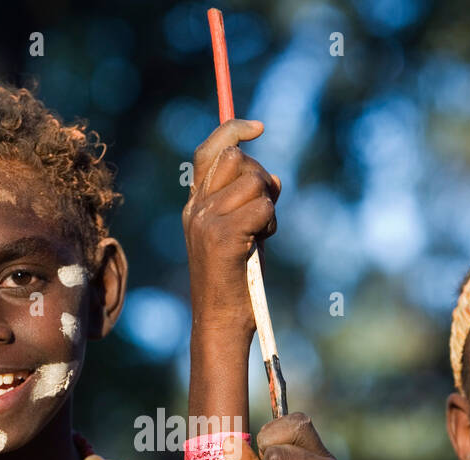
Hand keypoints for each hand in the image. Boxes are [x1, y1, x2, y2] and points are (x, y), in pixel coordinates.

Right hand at [182, 119, 281, 337]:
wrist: (220, 322)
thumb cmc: (236, 282)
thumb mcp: (243, 233)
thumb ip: (251, 203)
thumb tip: (274, 178)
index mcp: (196, 206)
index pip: (210, 151)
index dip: (233, 130)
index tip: (258, 127)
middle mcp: (195, 209)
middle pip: (236, 159)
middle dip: (260, 178)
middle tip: (263, 213)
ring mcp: (205, 221)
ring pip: (254, 182)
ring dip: (268, 206)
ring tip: (260, 235)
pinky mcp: (221, 236)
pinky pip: (262, 208)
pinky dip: (269, 224)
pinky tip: (260, 245)